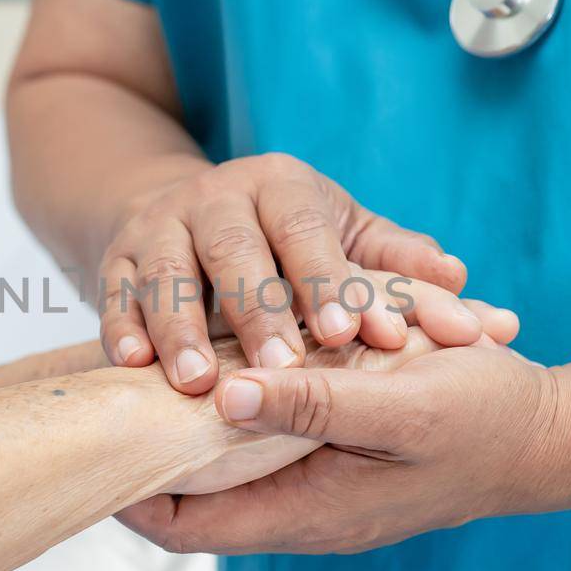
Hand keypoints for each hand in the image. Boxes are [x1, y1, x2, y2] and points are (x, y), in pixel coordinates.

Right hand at [98, 153, 476, 393]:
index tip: (348, 337)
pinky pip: (113, 293)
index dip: (326, 281)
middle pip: (234, 250)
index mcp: (281, 185)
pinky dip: (122, 330)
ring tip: (200, 385)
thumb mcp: (343, 235)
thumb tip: (458, 278)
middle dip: (256, 311)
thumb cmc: (289, 238)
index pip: (305, 230)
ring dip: (181, 329)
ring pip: (165, 272)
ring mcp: (158, 225)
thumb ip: (395, 259)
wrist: (192, 213)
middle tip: (283, 371)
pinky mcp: (115, 258)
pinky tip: (133, 370)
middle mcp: (215, 196)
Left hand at [120, 341, 570, 553]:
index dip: (126, 486)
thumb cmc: (487, 420)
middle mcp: (303, 511)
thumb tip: (222, 394)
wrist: (557, 436)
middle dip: (149, 447)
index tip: (89, 430)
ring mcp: (320, 486)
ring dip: (193, 419)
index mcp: (307, 512)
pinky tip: (225, 351)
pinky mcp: (339, 456)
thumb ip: (312, 403)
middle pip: (193, 496)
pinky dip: (239, 402)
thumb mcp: (400, 404)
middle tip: (109, 384)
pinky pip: (266, 440)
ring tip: (150, 362)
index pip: (182, 523)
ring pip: (226, 463)